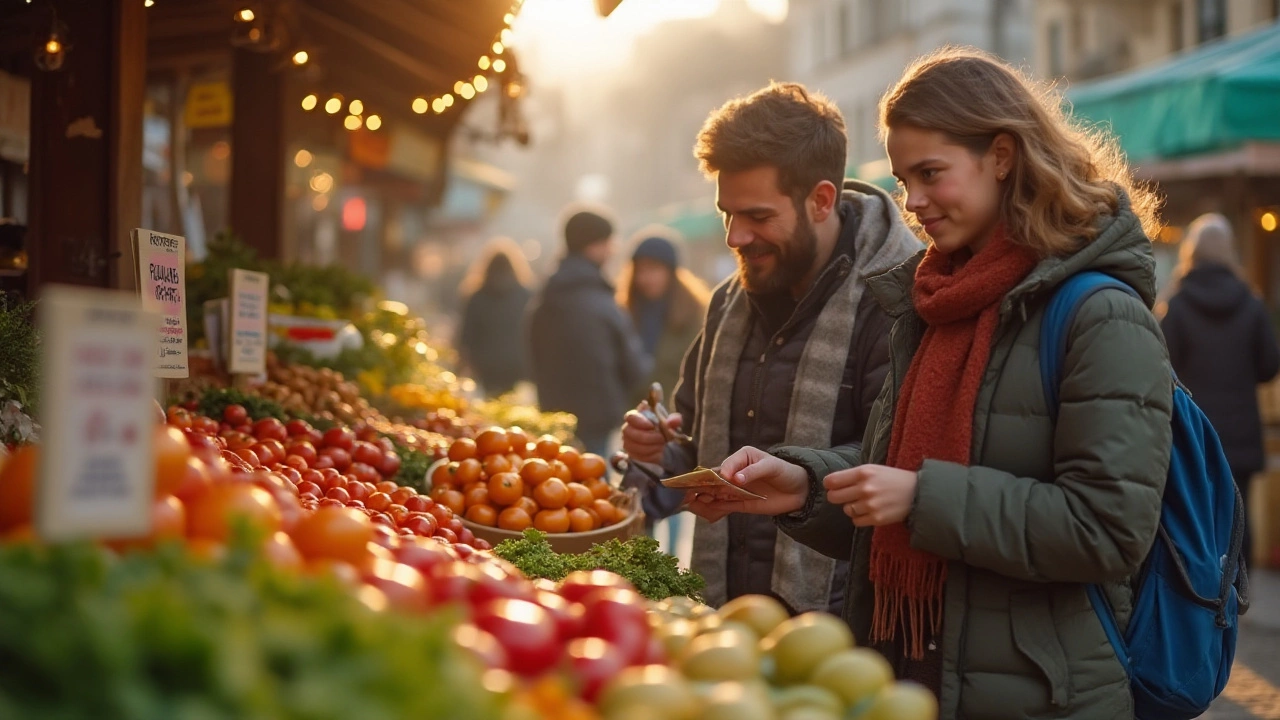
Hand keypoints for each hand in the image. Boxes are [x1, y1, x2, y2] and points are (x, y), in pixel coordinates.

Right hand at [621, 401, 681, 464]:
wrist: (664, 443)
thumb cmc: (665, 428)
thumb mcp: (673, 423)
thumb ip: (675, 419)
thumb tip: (672, 421)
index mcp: (638, 415)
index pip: (630, 416)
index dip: (640, 421)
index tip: (652, 426)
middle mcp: (629, 427)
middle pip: (628, 431)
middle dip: (647, 436)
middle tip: (661, 438)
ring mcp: (628, 441)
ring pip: (632, 445)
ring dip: (650, 447)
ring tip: (661, 445)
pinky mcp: (631, 453)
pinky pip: (637, 456)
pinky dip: (650, 455)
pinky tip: (657, 452)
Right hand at [685, 446, 809, 521]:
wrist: (799, 491)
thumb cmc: (786, 472)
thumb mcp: (772, 467)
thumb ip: (754, 471)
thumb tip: (736, 479)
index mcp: (742, 457)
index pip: (727, 464)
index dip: (723, 472)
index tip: (724, 478)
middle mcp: (736, 472)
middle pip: (716, 479)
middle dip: (703, 485)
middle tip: (689, 491)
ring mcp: (737, 488)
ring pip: (717, 493)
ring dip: (705, 497)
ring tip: (691, 503)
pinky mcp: (741, 503)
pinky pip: (725, 505)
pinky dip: (714, 508)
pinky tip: (703, 510)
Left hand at [823, 465, 917, 526]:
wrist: (917, 492)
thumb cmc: (892, 478)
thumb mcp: (873, 469)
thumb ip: (853, 475)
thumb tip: (831, 483)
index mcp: (863, 472)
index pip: (832, 481)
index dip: (829, 484)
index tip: (832, 486)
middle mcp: (865, 488)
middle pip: (833, 497)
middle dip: (836, 497)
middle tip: (844, 496)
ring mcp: (870, 505)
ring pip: (846, 510)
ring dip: (851, 507)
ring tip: (863, 502)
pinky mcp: (877, 518)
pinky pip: (856, 521)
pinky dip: (859, 517)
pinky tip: (868, 511)